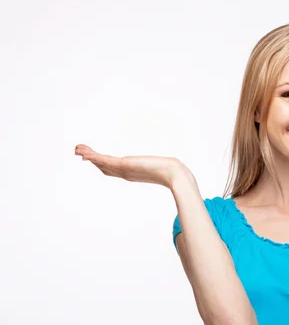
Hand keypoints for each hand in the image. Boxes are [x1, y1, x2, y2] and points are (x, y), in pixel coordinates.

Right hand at [74, 144, 188, 188]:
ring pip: (101, 163)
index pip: (112, 169)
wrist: (175, 175)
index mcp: (132, 173)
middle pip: (103, 166)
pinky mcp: (124, 165)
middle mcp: (125, 173)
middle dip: (91, 159)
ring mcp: (124, 170)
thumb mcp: (163, 166)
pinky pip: (105, 160)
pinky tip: (85, 153)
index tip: (91, 157)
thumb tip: (172, 163)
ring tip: (77, 149)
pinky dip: (94, 157)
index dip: (100, 163)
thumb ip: (163, 165)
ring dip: (88, 155)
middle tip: (78, 151)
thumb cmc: (172, 172)